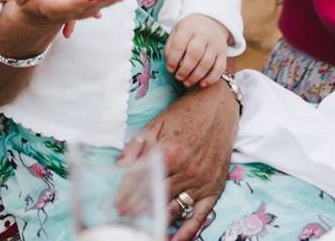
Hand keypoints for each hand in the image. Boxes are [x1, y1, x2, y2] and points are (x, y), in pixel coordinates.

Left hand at [120, 79, 240, 240]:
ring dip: (157, 220)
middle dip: (136, 210)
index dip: (126, 195)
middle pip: (154, 197)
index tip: (116, 206)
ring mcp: (201, 181)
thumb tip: (118, 167)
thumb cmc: (184, 114)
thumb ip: (136, 147)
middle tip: (123, 220)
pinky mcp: (214, 188)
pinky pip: (200, 215)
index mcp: (168, 153)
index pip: (140, 181)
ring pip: (174, 209)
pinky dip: (188, 231)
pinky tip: (175, 240)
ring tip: (142, 228)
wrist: (219, 107)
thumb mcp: (156, 124)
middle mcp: (185, 170)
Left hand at [165, 14, 230, 86]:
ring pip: (207, 63)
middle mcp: (204, 35)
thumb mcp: (177, 32)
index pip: (180, 44)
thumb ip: (171, 47)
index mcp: (188, 28)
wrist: (210, 22)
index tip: (170, 69)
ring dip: (196, 76)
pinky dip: (211, 78)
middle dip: (185, 69)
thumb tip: (170, 66)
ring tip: (186, 82)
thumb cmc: (189, 31)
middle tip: (179, 77)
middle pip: (195, 53)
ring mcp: (215, 44)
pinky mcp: (223, 53)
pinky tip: (202, 83)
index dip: (173, 59)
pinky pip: (220, 68)